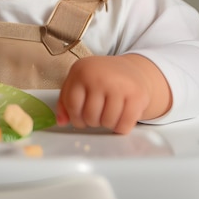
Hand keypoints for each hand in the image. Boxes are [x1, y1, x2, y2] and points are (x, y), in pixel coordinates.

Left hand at [56, 54, 171, 134]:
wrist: (131, 70)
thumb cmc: (100, 78)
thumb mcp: (78, 81)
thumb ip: (65, 100)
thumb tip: (61, 122)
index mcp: (82, 70)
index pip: (72, 105)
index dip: (75, 117)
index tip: (80, 118)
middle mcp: (100, 76)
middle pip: (89, 116)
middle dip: (92, 121)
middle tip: (97, 114)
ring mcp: (120, 85)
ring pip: (106, 122)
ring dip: (106, 124)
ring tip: (108, 113)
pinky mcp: (137, 96)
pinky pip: (124, 125)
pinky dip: (120, 128)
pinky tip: (119, 117)